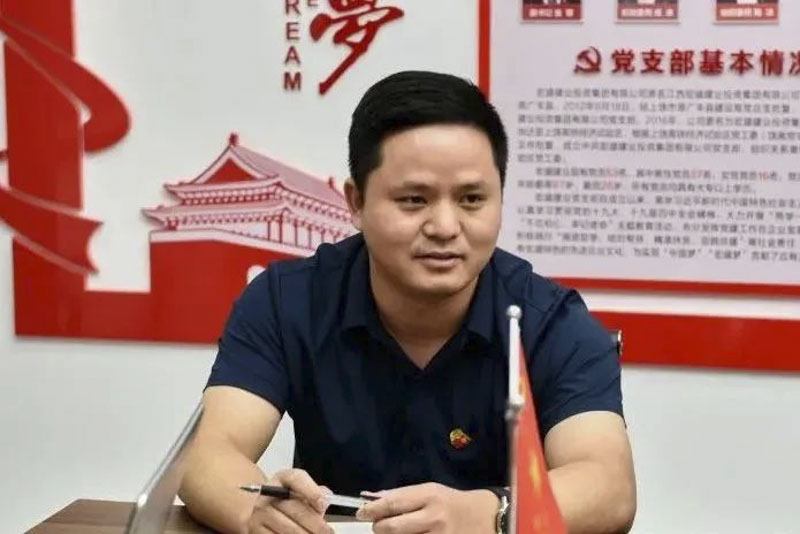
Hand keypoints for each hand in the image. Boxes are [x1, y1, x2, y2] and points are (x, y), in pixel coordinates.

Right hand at [246, 469, 333, 533]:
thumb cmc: (288, 501)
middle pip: (296, 510)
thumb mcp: (301, 491)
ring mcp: (259, 513)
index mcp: (282, 478)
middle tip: (328, 532)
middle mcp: (268, 494)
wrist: (263, 512)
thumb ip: (315, 492)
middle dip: (316, 525)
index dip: (312, 491)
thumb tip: (325, 499)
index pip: (296, 479)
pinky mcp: (255, 530)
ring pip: (289, 529)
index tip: (324, 504)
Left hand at [355, 482, 498, 533]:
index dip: (372, 510)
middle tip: (377, 527)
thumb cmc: (452, 502)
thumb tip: (372, 498)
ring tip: (394, 533)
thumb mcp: (430, 490)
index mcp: (429, 496)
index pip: (392, 503)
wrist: (485, 518)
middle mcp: (433, 518)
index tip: (361, 513)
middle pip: (392, 528)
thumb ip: (403, 495)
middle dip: (378, 529)